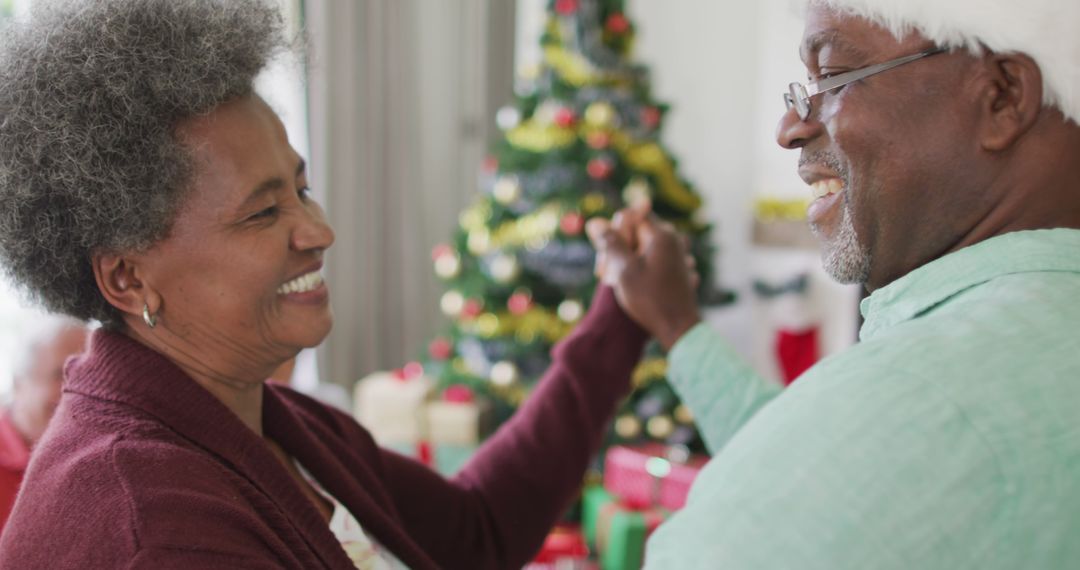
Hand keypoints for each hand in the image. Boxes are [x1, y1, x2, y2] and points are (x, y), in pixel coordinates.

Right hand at [587, 205, 700, 350]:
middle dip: (619, 247)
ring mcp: (678, 255)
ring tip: (615, 282)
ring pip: (644, 248)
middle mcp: (673, 240)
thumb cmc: (650, 299)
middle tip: (603, 273)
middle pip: (637, 232)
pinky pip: (654, 260)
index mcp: (662, 235)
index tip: (605, 254)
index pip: (631, 215)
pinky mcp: (678, 270)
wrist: (678, 328)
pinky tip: (633, 286)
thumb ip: (610, 243)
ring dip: (627, 260)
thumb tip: (596, 222)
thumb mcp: (624, 270)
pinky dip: (641, 268)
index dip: (614, 231)